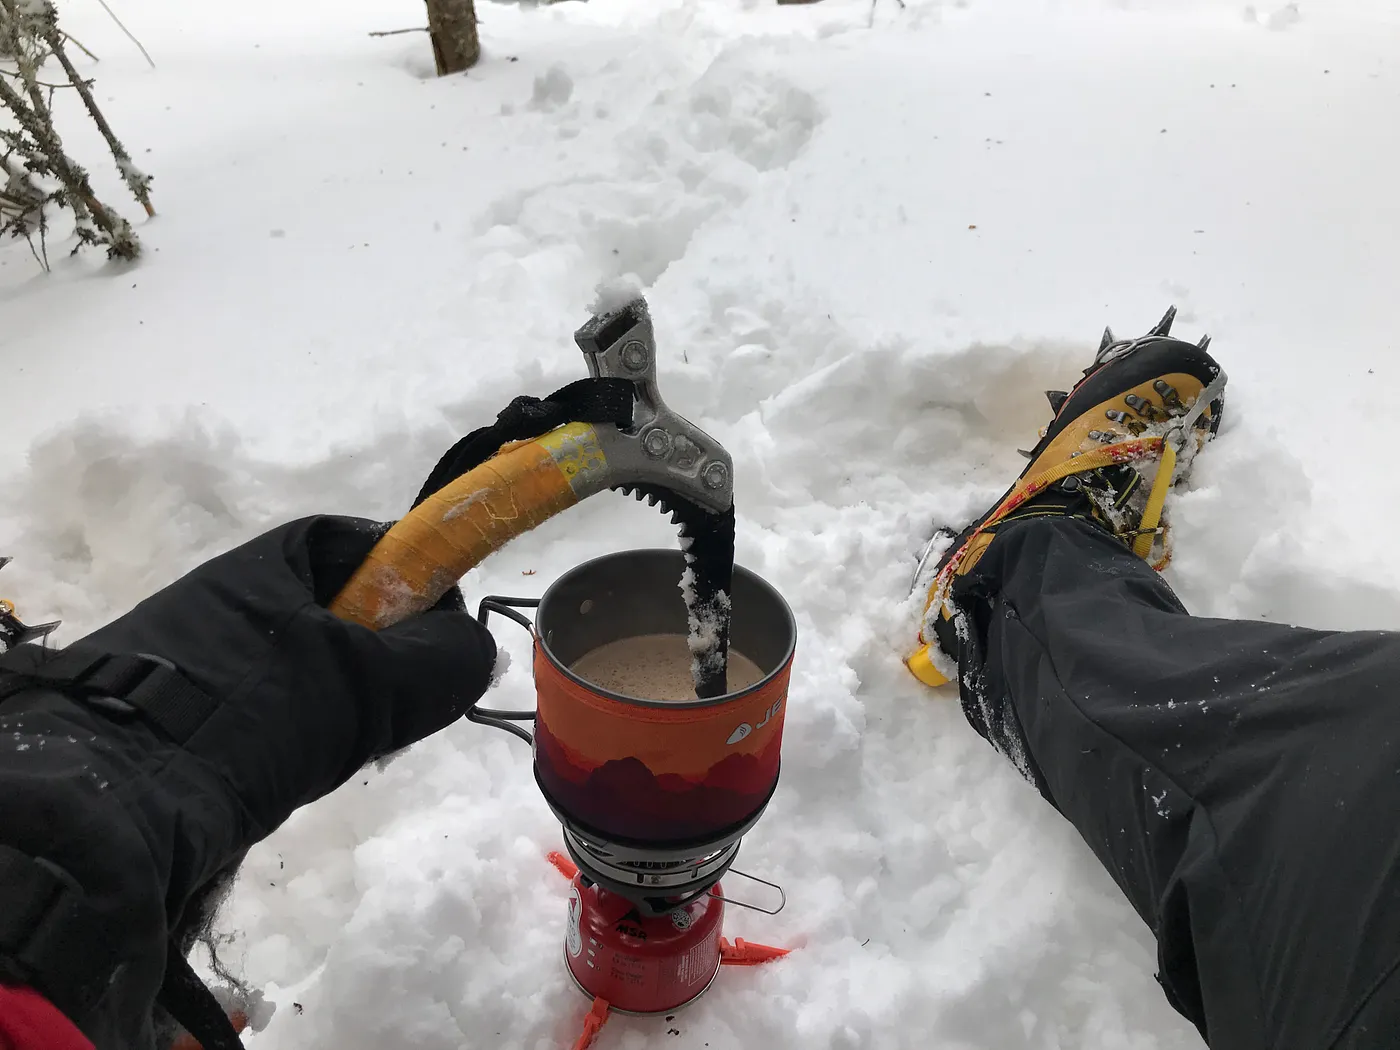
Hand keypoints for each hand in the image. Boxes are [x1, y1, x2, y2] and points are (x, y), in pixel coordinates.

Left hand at [0, 515, 496, 1048]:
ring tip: (351, 750)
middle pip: (348, 614)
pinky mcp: (191, 714)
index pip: (371, 547)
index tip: (442, 638)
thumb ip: (441, 660)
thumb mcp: (365, 682)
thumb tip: (479, 650)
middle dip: (386, 662)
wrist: (116, 804)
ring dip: (349, 710)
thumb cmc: (252, 714)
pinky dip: (304, 740)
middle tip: (404, 707)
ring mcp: (209, 656)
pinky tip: (306, 773)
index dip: (417, 586)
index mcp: (271, 560)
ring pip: (317, 672)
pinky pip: (277, 714)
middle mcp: (237, 595)